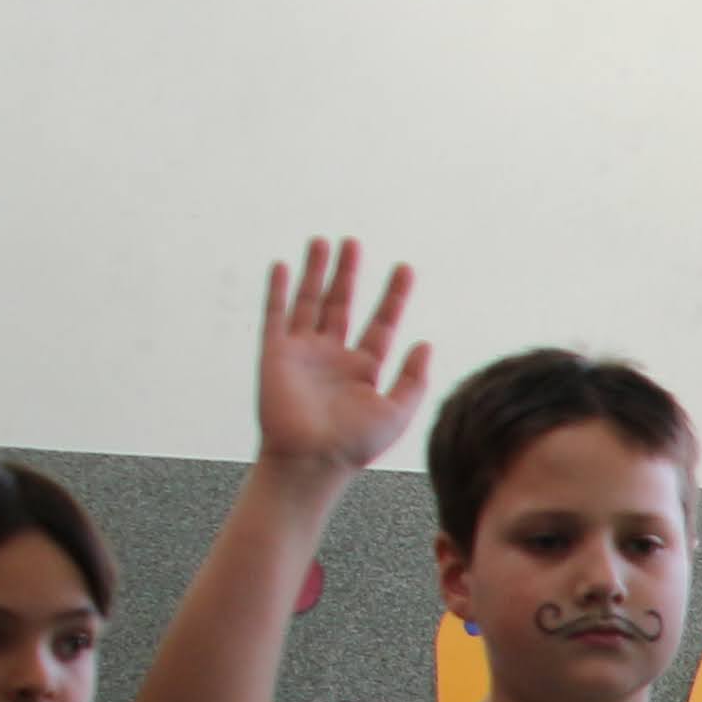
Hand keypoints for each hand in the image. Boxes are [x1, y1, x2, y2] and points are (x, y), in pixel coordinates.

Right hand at [257, 239, 432, 480]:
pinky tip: (282, 266)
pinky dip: (278, 290)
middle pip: (343, 304)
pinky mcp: (276, 355)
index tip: (405, 268)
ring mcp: (304, 353)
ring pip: (311, 302)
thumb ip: (413, 379)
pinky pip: (276, 316)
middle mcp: (333, 357)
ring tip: (323, 241)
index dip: (393, 296)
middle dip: (349, 274)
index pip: (381, 323)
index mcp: (364, 369)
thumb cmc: (355, 445)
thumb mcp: (397, 412)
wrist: (312, 460)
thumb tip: (425, 343)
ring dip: (316, 272)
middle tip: (354, 243)